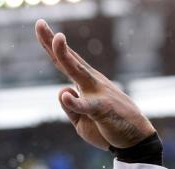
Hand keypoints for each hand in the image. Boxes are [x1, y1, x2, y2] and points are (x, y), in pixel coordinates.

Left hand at [35, 19, 155, 149]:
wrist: (135, 139)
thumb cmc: (107, 126)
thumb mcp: (81, 120)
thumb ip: (70, 106)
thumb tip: (62, 92)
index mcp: (85, 83)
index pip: (64, 61)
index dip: (50, 45)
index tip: (39, 25)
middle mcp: (91, 82)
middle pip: (68, 60)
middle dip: (53, 41)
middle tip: (39, 23)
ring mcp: (97, 93)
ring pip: (78, 72)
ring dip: (66, 56)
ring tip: (57, 40)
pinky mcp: (102, 109)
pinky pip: (86, 105)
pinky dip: (75, 102)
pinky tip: (66, 96)